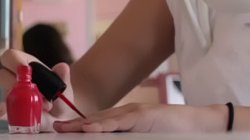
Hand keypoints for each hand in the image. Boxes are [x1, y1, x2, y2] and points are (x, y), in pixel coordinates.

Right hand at [0, 49, 77, 131]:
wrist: (61, 115)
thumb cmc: (59, 95)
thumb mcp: (63, 85)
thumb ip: (63, 76)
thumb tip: (62, 67)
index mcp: (28, 66)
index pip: (11, 56)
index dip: (14, 60)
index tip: (24, 69)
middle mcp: (16, 79)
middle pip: (2, 74)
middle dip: (16, 82)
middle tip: (33, 90)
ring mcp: (11, 95)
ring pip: (3, 92)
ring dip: (20, 98)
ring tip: (41, 105)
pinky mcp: (9, 111)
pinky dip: (2, 111)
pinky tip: (11, 112)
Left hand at [53, 103, 227, 132]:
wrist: (195, 124)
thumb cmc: (170, 132)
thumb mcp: (143, 135)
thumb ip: (125, 135)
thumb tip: (108, 135)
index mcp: (124, 120)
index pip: (96, 123)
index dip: (78, 127)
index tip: (61, 133)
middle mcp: (126, 114)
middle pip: (95, 120)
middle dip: (74, 126)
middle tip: (54, 131)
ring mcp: (134, 114)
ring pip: (103, 120)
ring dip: (82, 126)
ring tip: (63, 131)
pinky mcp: (143, 116)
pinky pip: (119, 122)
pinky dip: (103, 125)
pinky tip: (89, 127)